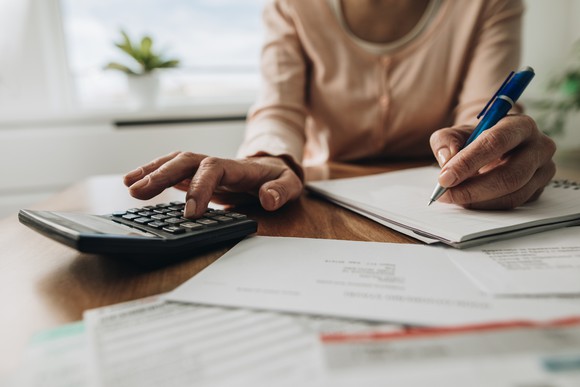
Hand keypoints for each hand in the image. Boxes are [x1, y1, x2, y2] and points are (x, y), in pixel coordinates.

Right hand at [123, 152, 303, 217]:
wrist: (273, 171)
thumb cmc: (279, 179)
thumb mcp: (290, 185)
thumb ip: (281, 191)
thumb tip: (268, 199)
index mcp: (237, 167)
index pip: (213, 170)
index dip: (199, 188)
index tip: (191, 213)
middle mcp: (216, 163)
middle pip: (185, 161)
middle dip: (161, 175)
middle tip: (138, 192)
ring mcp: (203, 167)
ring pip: (174, 162)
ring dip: (151, 171)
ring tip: (128, 185)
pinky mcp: (195, 174)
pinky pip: (171, 170)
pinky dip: (151, 173)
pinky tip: (132, 182)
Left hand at [429, 114, 555, 209]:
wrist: (495, 146)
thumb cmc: (475, 138)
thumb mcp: (455, 133)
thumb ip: (445, 141)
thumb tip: (447, 160)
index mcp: (520, 125)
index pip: (496, 142)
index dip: (468, 162)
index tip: (444, 178)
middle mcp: (539, 147)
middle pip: (509, 175)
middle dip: (472, 188)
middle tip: (446, 194)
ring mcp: (543, 170)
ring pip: (513, 194)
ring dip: (478, 201)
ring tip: (453, 198)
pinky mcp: (539, 189)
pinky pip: (513, 204)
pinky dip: (487, 206)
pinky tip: (468, 202)